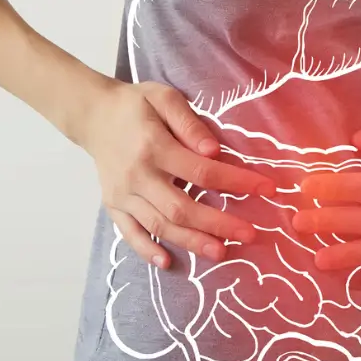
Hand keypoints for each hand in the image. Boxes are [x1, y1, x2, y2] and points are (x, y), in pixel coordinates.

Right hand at [75, 79, 275, 269]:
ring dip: (191, 242)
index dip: (236, 182)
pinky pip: (130, 233)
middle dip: (218, 224)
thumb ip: (189, 123)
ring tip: (221, 252)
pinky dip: (147, 250)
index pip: (202, 171)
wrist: (93, 114)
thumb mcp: (164, 98)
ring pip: (160, 225)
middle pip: (182, 208)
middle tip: (250, 234)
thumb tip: (214, 151)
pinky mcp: (113, 205)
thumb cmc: (136, 104)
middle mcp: (137, 175)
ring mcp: (123, 194)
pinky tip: (169, 262)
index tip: (266, 189)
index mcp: (154, 146)